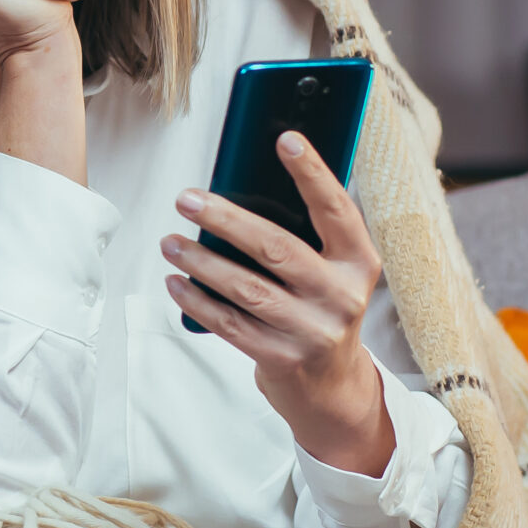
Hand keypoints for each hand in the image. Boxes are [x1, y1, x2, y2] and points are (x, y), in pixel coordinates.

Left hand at [160, 132, 395, 476]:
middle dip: (225, 220)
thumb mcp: (330, 273)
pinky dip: (197, 300)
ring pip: (246, 288)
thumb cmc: (320, 311)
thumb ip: (304, 237)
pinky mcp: (282, 358)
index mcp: (358, 263)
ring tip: (169, 242)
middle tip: (186, 199)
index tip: (286, 140)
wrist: (333, 388)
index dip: (313, 173)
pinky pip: (230, 324)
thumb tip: (242, 190)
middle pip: (276, 248)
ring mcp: (312, 331)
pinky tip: (176, 282)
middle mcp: (341, 296)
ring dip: (200, 262)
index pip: (337, 210)